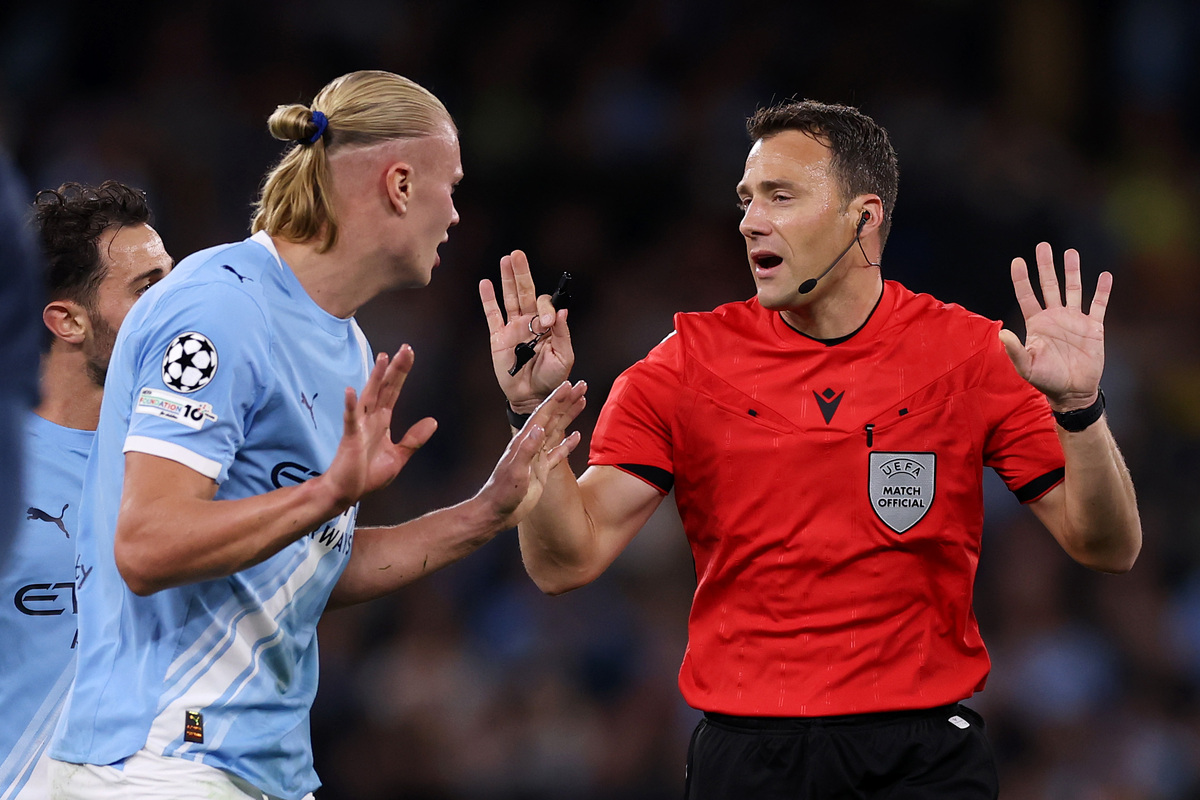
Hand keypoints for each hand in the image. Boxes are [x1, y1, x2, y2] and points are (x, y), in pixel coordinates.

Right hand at [321, 345, 437, 510]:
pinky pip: (350, 420)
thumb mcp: (398, 456)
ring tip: (382, 358)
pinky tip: (351, 391)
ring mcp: (359, 427)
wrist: (346, 492)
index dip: (401, 373)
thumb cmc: (367, 475)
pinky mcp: (350, 438)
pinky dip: (350, 406)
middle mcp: (370, 419)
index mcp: (382, 421)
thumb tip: (433, 421)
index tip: (409, 353)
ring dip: (375, 378)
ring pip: (369, 397)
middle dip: (395, 369)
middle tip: (405, 348)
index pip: (393, 391)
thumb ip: (413, 439)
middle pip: (384, 388)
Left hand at [475, 380, 586, 527]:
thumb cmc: (503, 492)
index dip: (556, 399)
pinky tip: (577, 435)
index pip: (543, 415)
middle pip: (553, 417)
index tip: (568, 385)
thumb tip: (540, 428)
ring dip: (569, 416)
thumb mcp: (516, 471)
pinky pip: (557, 453)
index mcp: (524, 441)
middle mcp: (531, 445)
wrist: (497, 511)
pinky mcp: (542, 471)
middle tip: (582, 386)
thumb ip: (527, 450)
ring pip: (557, 431)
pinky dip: (568, 443)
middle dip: (567, 401)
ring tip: (582, 401)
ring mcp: (537, 457)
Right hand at [479, 249, 573, 411]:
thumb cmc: (552, 378)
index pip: (544, 305)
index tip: (545, 323)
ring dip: (506, 279)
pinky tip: (486, 283)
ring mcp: (512, 328)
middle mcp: (529, 322)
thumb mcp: (563, 357)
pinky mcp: (498, 337)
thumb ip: (562, 334)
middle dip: (521, 273)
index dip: (545, 309)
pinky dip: (488, 299)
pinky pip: (492, 315)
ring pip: (508, 298)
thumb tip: (561, 312)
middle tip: (518, 254)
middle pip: (525, 291)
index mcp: (547, 325)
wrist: (533, 396)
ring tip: (505, 259)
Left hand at [1000, 243, 1109, 410]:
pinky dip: (1102, 291)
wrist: (1072, 391)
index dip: (1021, 279)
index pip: (1027, 295)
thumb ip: (1015, 350)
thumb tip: (1002, 335)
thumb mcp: (1027, 366)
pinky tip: (1104, 275)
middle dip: (1045, 266)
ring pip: (1073, 289)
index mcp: (1037, 323)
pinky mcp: (1093, 327)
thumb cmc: (1046, 380)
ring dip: (1072, 271)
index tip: (1017, 260)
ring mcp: (1074, 320)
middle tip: (1043, 246)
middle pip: (1049, 285)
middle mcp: (1055, 317)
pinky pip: (1099, 304)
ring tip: (1070, 252)